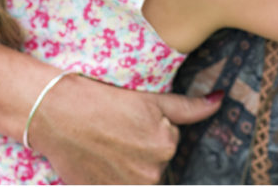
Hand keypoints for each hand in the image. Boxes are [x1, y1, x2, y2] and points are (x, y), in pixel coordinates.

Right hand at [30, 74, 221, 183]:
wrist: (57, 113)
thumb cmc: (103, 101)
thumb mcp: (150, 99)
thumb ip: (189, 107)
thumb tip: (221, 100)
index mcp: (166, 144)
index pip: (168, 141)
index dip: (149, 129)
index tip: (129, 123)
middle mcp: (152, 171)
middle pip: (155, 162)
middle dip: (140, 148)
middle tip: (116, 132)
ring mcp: (129, 186)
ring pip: (139, 176)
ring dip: (127, 165)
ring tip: (106, 146)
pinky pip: (121, 185)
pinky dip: (113, 177)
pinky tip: (101, 161)